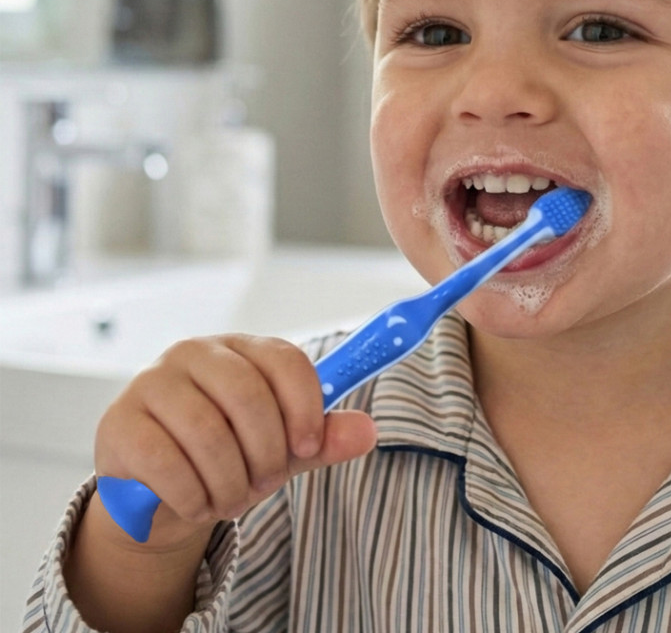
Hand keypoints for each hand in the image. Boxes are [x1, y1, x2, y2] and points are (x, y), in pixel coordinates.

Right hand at [93, 334, 376, 549]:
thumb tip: (368, 431)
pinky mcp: (120, 423)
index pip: (284, 360)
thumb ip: (322, 438)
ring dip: (230, 481)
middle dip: (266, 452)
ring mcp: (152, 383)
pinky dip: (193, 495)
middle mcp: (194, 353)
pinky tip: (197, 503)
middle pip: (248, 395)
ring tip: (230, 497)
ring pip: (209, 433)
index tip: (308, 447)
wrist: (159, 495)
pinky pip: (168, 463)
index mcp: (241, 349)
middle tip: (264, 482)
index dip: (305, 406)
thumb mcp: (281, 449)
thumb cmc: (227, 457)